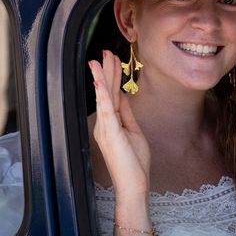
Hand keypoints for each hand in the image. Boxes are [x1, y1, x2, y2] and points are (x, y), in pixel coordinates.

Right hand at [90, 50, 149, 198]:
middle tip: (106, 51)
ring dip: (102, 77)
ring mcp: (105, 129)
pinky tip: (100, 83)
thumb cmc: (134, 163)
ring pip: (104, 97)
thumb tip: (123, 95)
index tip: (113, 59)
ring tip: (100, 59)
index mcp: (109, 124)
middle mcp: (104, 124)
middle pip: (106, 92)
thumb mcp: (133, 131)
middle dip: (107, 70)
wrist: (133, 185)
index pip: (111, 94)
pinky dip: (102, 96)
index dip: (112, 76)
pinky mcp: (110, 134)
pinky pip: (106, 111)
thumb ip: (126, 113)